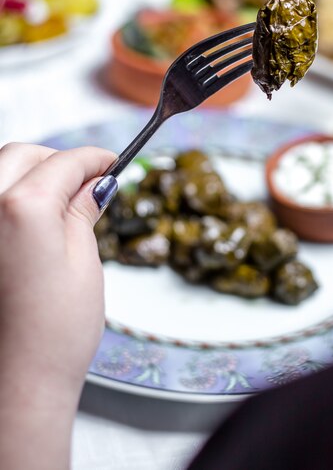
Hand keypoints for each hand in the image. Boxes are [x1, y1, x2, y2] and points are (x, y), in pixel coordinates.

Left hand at [0, 143, 116, 469]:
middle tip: (89, 182)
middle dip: (60, 161)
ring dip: (30, 174)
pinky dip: (8, 196)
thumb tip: (95, 184)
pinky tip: (30, 219)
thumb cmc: (52, 337)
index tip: (111, 164)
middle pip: (23, 154)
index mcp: (20, 209)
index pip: (64, 162)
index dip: (95, 159)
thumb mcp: (83, 264)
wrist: (13, 389)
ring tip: (60, 201)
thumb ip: (83, 212)